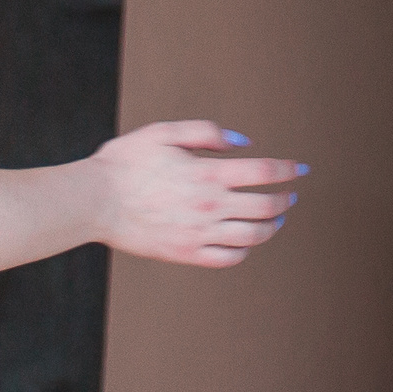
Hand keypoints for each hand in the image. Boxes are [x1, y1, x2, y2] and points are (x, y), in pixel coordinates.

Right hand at [88, 121, 303, 266]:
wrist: (92, 201)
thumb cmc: (124, 163)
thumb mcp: (163, 133)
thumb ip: (206, 133)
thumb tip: (244, 144)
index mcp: (207, 173)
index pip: (264, 172)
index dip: (288, 170)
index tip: (300, 170)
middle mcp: (210, 206)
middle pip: (267, 206)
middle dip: (285, 199)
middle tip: (290, 195)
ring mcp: (199, 233)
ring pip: (253, 236)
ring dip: (272, 227)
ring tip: (275, 220)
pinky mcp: (185, 253)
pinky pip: (228, 258)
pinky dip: (244, 250)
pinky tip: (245, 242)